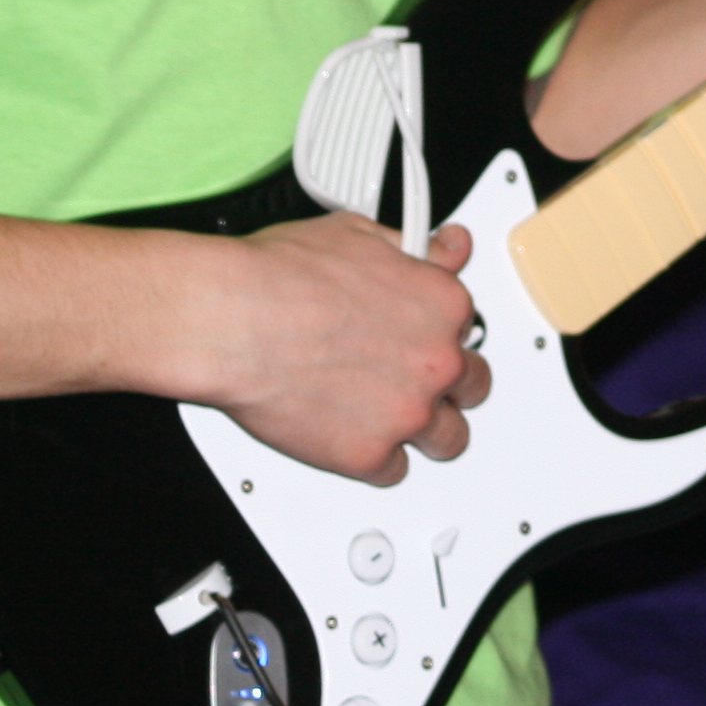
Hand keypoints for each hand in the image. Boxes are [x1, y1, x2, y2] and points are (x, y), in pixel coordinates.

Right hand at [197, 215, 492, 484]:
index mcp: (442, 305)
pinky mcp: (369, 454)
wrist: (234, 319)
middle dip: (448, 383)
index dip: (440, 330)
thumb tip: (449, 247)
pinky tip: (354, 436)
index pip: (468, 326)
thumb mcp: (360, 234)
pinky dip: (376, 459)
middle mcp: (436, 361)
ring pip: (448, 439)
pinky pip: (393, 471)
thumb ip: (418, 247)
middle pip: (471, 386)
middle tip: (414, 376)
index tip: (422, 333)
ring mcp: (407, 412)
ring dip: (427, 430)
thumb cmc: (282, 276)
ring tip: (397, 418)